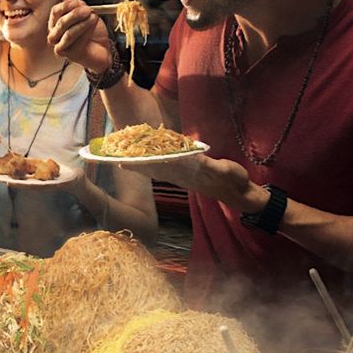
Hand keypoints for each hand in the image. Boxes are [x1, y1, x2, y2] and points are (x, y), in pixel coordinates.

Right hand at [47, 0, 112, 71]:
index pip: (55, 12)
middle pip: (61, 23)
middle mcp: (54, 35)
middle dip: (76, 14)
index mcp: (55, 23)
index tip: (79, 2)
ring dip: (82, 24)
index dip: (66, 6)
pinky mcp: (69, 55)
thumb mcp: (86, 15)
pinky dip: (86, 34)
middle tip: (89, 10)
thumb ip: (80, 8)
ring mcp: (60, 46)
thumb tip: (78, 3)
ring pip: (69, 34)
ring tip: (94, 17)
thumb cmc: (91, 31)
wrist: (100, 49)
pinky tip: (92, 29)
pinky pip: (77, 43)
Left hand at [125, 153, 261, 213]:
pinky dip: (152, 165)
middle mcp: (180, 176)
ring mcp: (182, 176)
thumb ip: (211, 167)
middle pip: (153, 168)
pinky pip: (165, 169)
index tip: (126, 161)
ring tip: (122, 161)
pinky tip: (143, 163)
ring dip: (140, 165)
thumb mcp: (225, 171)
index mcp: (187, 173)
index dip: (143, 163)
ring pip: (156, 169)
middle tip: (116, 159)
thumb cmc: (233, 181)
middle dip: (136, 164)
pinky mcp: (185, 175)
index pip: (160, 166)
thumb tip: (198, 160)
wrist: (237, 193)